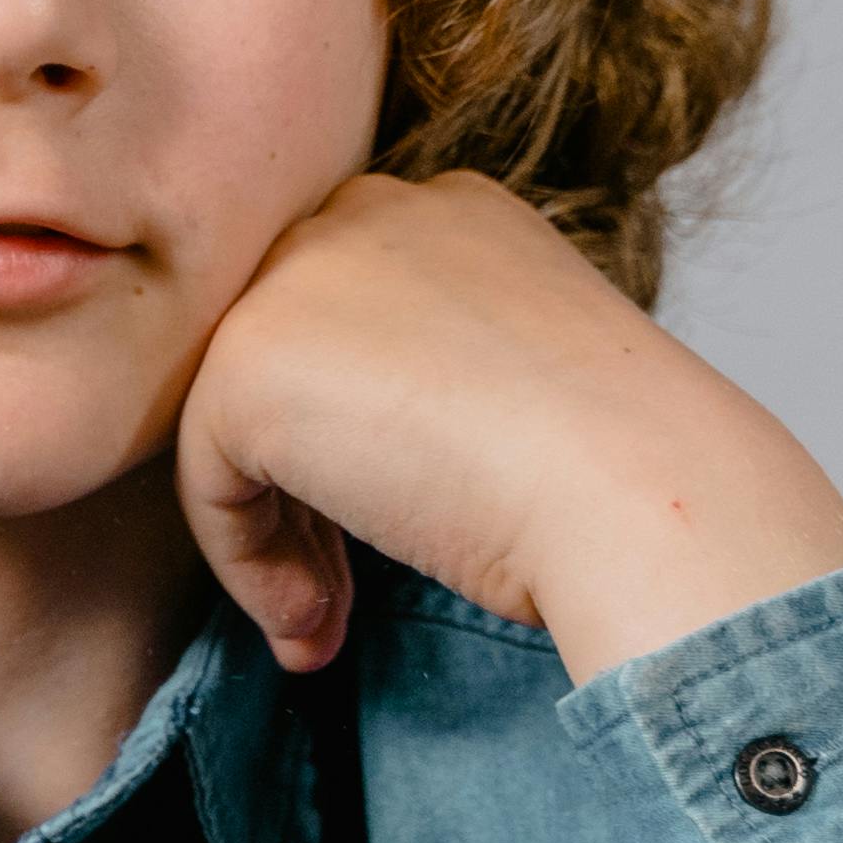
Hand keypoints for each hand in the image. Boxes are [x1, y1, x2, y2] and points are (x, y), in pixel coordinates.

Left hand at [175, 172, 842, 683]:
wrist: (633, 484)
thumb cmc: (617, 465)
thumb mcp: (524, 386)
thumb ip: (429, 383)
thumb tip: (355, 454)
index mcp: (448, 213)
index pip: (348, 323)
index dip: (355, 440)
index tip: (390, 532)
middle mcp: (364, 216)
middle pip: (283, 370)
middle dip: (302, 497)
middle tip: (337, 598)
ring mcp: (295, 279)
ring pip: (235, 428)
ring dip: (275, 544)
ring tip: (324, 628)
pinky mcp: (244, 362)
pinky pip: (210, 484)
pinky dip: (250, 568)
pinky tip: (315, 624)